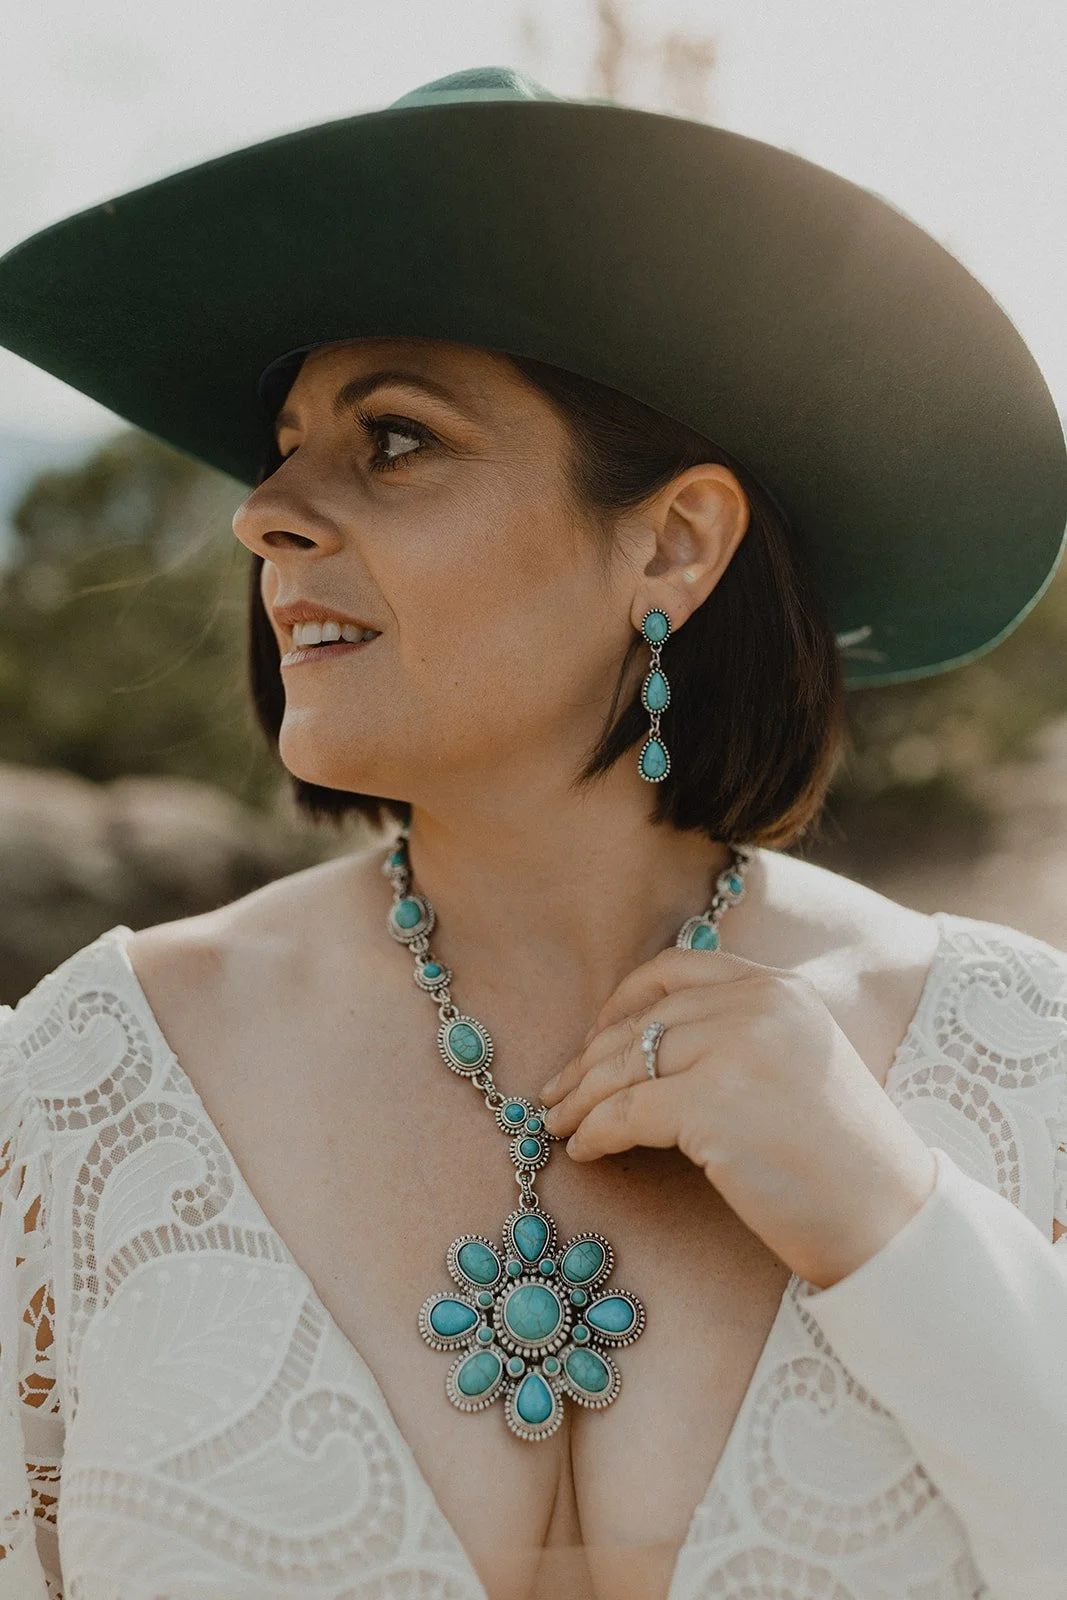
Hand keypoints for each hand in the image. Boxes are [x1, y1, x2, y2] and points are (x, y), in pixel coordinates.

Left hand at [538, 948, 936, 1289]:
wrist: (892, 1219)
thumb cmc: (843, 1159)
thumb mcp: (800, 1064)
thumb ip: (741, 1037)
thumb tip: (644, 1049)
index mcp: (781, 988)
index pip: (678, 970)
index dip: (623, 1001)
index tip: (595, 1037)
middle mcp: (759, 1004)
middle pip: (643, 1021)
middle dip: (590, 1059)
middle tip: (556, 1091)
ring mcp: (737, 1049)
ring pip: (626, 1065)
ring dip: (582, 1098)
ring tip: (557, 1124)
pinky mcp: (714, 1104)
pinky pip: (627, 1112)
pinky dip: (595, 1131)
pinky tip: (584, 1149)